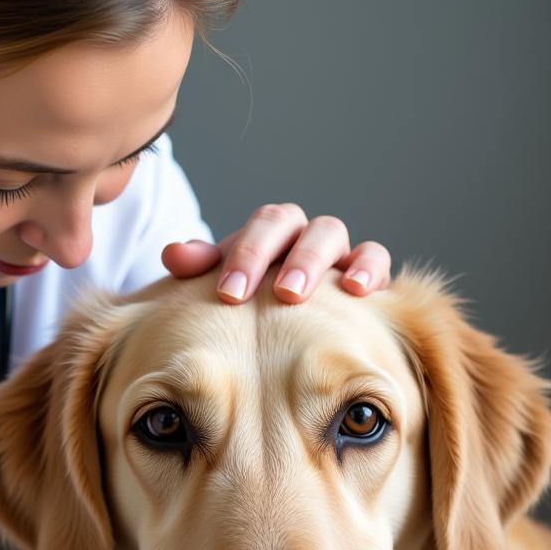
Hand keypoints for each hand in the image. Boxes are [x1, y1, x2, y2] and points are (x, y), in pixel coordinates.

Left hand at [162, 204, 390, 303]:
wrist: (286, 324)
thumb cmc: (254, 300)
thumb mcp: (227, 283)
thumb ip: (199, 267)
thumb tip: (174, 256)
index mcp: (272, 232)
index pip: (263, 225)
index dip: (249, 255)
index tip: (231, 294)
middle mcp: (305, 235)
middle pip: (301, 225)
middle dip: (290, 260)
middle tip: (281, 296)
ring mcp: (338, 253)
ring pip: (336, 236)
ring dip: (322, 263)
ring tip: (309, 294)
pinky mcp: (368, 275)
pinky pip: (376, 259)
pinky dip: (370, 270)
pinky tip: (359, 293)